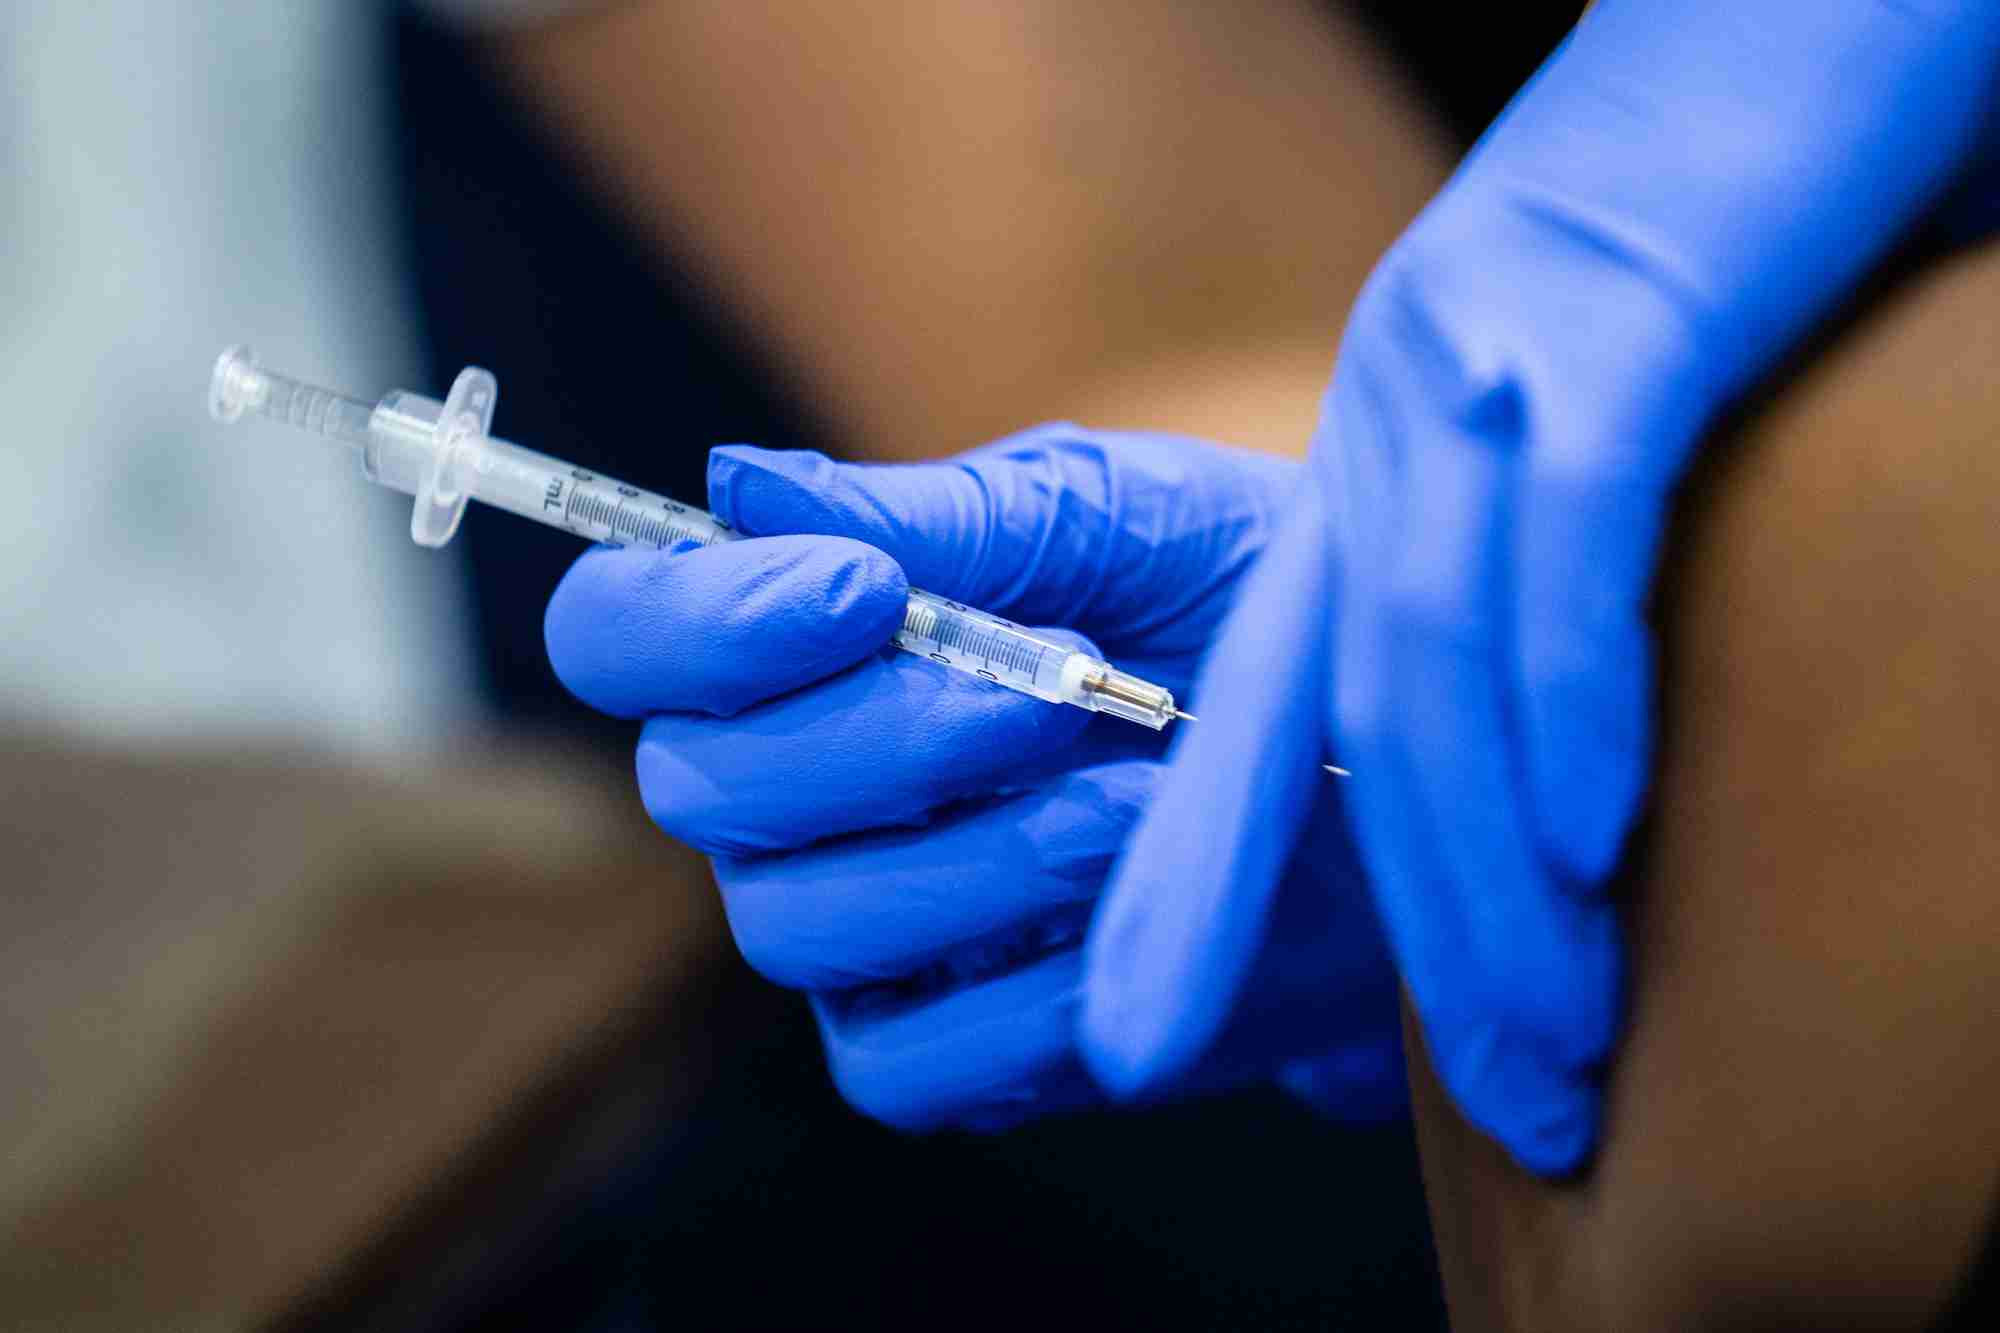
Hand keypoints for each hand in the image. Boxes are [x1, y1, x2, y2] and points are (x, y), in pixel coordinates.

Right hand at [544, 427, 1400, 1127]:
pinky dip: (1015, 999)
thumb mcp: (1114, 519)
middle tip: (1059, 690)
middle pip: (700, 789)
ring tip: (1131, 797)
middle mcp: (800, 791)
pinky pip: (901, 1064)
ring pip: (798, 927)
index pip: (621, 636)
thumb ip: (941, 517)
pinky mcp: (953, 1047)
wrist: (1394, 762)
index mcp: (803, 641)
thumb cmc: (1242, 605)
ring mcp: (868, 929)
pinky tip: (1118, 917)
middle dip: (879, 738)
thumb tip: (742, 487)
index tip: (863, 594)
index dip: (698, 624)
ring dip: (972, 857)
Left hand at [1085, 0, 1999, 1172]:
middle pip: (1344, 721)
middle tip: (1501, 1099)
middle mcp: (1398, 422)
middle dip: (1397, 935)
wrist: (1799, 11)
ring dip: (1492, 873)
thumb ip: (1533, 571)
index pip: (1263, 701)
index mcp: (1383, 457)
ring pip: (1440, 663)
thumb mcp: (1580, 416)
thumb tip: (1543, 753)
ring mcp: (1490, 362)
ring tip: (1554, 1040)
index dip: (1187, 876)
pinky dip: (1573, 697)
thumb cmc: (1716, 237)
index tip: (1142, 1037)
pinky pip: (1569, 543)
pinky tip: (1592, 831)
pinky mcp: (1616, 314)